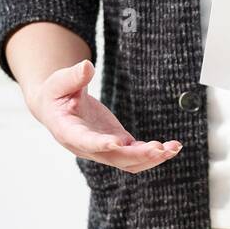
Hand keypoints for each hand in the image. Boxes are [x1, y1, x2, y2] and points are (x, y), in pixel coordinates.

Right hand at [25, 60, 180, 173]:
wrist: (56, 107)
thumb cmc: (56, 93)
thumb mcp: (59, 82)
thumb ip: (73, 76)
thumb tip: (88, 66)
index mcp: (68, 132)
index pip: (86, 142)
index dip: (101, 144)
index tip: (119, 142)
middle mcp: (87, 147)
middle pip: (115, 157)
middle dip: (139, 154)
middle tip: (161, 147)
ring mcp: (104, 149)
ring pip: (129, 162)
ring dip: (152, 158)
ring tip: (174, 148)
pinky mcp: (117, 144)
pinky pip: (136, 154)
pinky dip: (154, 152)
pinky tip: (171, 146)